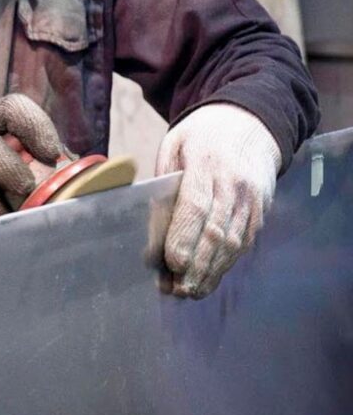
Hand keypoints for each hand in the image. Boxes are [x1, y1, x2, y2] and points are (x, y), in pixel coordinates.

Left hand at [154, 103, 281, 297]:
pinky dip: (227, 263)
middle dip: (197, 265)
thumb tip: (152, 225)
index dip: (185, 237)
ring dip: (212, 271)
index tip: (172, 262)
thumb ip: (165, 182)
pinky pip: (244, 242)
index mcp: (206, 163)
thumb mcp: (175, 144)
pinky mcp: (261, 211)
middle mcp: (234, 184)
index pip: (197, 206)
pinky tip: (210, 278)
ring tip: (191, 292)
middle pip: (216, 231)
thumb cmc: (203, 134)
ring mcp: (252, 199)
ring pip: (233, 243)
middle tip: (178, 290)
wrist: (253, 122)